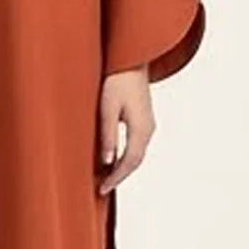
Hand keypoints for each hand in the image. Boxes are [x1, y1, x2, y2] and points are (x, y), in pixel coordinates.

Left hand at [97, 65, 155, 194]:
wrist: (131, 58)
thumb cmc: (117, 79)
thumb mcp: (107, 107)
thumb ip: (108, 135)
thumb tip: (107, 161)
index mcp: (141, 128)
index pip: (129, 162)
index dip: (116, 178)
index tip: (102, 189)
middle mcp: (148, 129)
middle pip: (134, 161)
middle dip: (118, 176)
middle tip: (101, 188)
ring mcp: (148, 124)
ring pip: (136, 154)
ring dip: (121, 167)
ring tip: (103, 178)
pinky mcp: (142, 119)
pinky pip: (135, 145)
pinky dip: (123, 156)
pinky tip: (111, 159)